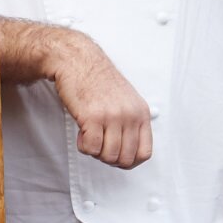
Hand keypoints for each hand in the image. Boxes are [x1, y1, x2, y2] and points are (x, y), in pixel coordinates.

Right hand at [39, 33, 153, 169]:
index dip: (129, 161)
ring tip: (90, 135)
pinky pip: (91, 148)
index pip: (144, 153)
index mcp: (141, 113)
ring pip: (108, 156)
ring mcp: (112, 116)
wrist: (78, 61)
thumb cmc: (98, 81)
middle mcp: (130, 115)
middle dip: (109, 158)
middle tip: (100, 145)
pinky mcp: (92, 117)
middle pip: (125, 159)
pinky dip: (84, 146)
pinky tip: (82, 132)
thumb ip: (131, 124)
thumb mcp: (126, 101)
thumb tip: (129, 153)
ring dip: (95, 151)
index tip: (117, 155)